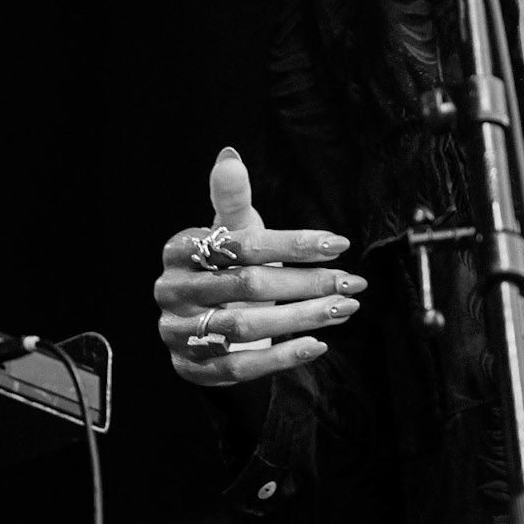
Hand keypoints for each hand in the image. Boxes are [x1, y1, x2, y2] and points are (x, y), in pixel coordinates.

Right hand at [155, 147, 366, 386]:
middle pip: (246, 286)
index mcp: (180, 249)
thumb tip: (230, 155)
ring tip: (344, 308)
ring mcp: (176, 332)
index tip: (340, 244)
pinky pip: (238, 367)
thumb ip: (232, 198)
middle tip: (352, 283)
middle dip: (306, 284)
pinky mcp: (190, 368)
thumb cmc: (224, 265)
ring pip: (244, 326)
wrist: (201, 320)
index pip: (241, 245)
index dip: (292, 244)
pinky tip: (318, 345)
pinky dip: (282, 357)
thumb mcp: (229, 230)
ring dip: (301, 318)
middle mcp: (171, 290)